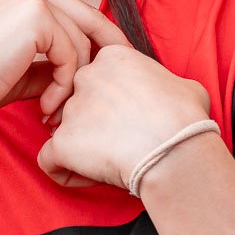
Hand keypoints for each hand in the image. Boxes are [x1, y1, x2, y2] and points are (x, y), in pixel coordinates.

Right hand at [0, 0, 129, 125]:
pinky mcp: (36, 17)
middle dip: (103, 55)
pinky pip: (71, 55)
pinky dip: (63, 86)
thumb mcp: (23, 68)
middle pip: (88, 20)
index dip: (100, 39)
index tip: (115, 66)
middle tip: (99, 93)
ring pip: (81, 43)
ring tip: (52, 111)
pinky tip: (44, 107)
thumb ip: (52, 61)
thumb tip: (84, 68)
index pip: (77, 11)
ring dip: (72, 83)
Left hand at [37, 44, 213, 190]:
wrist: (174, 149)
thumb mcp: (183, 85)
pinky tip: (89, 177)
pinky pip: (49, 160)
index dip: (110, 100)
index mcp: (113, 58)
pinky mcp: (62, 142)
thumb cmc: (186, 117)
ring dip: (81, 147)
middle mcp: (86, 77)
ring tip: (110, 163)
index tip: (128, 118)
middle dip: (91, 122)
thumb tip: (170, 94)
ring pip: (63, 130)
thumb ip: (163, 83)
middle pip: (76, 101)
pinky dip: (65, 171)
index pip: (97, 76)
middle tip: (117, 141)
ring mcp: (70, 109)